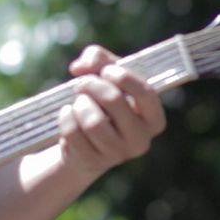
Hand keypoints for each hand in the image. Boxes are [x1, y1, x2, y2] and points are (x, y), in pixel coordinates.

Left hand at [56, 45, 166, 176]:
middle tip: (82, 83)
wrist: (84, 138)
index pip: (146, 93)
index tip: (106, 71)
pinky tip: (68, 114)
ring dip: (80, 104)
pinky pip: (74, 133)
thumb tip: (81, 67)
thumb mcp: (105, 74)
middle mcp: (141, 140)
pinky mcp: (93, 162)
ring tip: (78, 101)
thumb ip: (98, 58)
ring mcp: (117, 154)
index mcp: (153, 118)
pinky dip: (66, 118)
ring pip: (93, 122)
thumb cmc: (101, 101)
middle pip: (114, 101)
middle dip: (92, 85)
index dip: (123, 77)